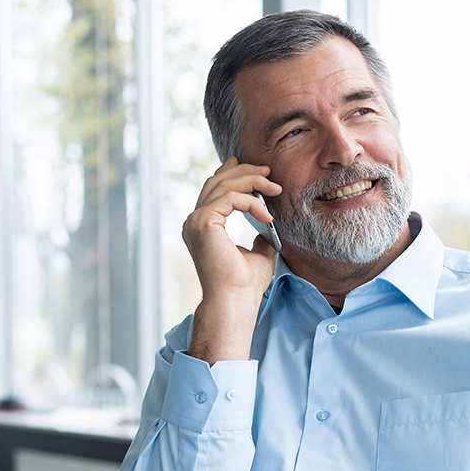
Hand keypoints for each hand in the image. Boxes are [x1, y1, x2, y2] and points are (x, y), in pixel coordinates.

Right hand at [182, 157, 281, 362]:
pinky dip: (252, 202)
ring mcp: (196, 221)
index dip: (231, 173)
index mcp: (203, 228)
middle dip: (245, 172)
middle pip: (218, 182)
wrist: (235, 301)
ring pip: (224, 186)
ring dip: (252, 182)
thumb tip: (269, 227)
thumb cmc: (244, 284)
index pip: (214, 191)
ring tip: (275, 188)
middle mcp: (194, 222)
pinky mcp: (203, 222)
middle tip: (269, 171)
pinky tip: (267, 216)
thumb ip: (260, 236)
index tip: (256, 169)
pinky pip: (231, 198)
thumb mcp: (258, 253)